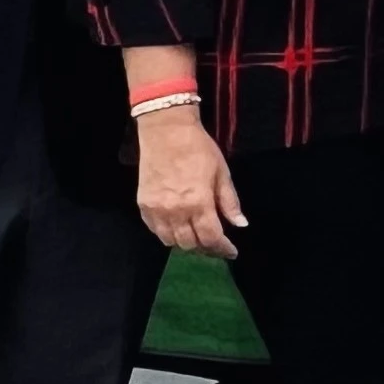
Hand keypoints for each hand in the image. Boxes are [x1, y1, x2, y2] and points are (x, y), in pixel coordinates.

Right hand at [136, 112, 246, 258]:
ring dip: (186, 242)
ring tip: (197, 235)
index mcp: (198, 203)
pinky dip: (168, 233)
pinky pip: (155, 230)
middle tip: (215, 242)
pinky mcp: (143, 206)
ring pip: (171, 241)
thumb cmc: (199, 149)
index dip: (223, 249)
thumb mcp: (222, 173)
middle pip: (190, 244)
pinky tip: (178, 226)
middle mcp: (175, 211)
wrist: (166, 132)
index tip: (231, 252)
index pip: (211, 238)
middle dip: (205, 247)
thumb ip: (229, 202)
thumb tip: (240, 224)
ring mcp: (156, 210)